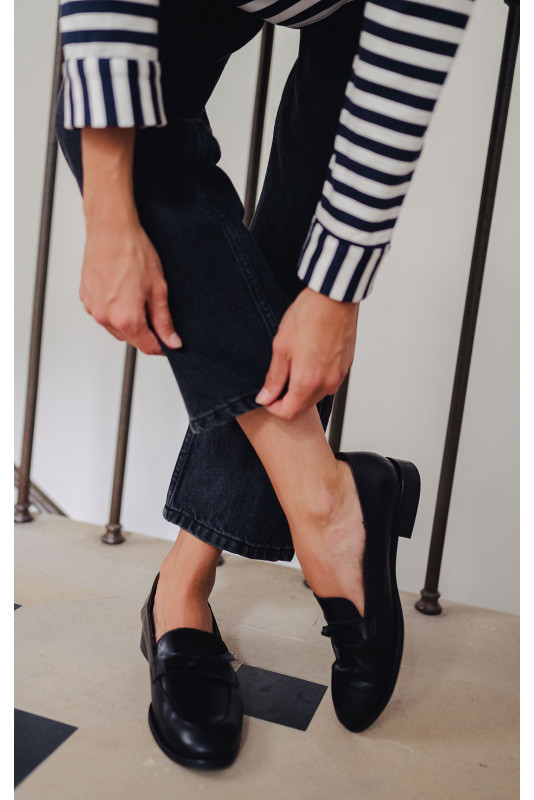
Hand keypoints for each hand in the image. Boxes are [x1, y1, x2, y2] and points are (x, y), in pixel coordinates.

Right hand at [80, 218, 180, 354]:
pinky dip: (114, 310)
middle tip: (155, 313)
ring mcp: (93, 308)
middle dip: (145, 332)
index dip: (161, 347)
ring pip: (115, 327)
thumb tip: (172, 341)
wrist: (111, 229)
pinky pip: (103, 313)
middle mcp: (105, 317)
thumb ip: (164, 320)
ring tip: (137, 297)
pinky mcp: (86, 298)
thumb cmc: (132, 252)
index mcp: (126, 319)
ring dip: (128, 321)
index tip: (168, 342)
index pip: (147, 346)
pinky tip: (123, 292)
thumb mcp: (158, 289)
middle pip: (130, 339)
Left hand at [255, 287, 357, 420]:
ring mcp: (338, 376)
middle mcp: (326, 384)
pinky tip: (308, 359)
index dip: (273, 408)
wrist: (334, 298)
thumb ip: (274, 377)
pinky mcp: (345, 367)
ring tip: (293, 366)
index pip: (288, 413)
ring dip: (302, 390)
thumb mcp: (281, 347)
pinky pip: (328, 383)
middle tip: (277, 382)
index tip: (267, 396)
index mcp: (307, 382)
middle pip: (303, 407)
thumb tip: (265, 396)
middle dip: (287, 400)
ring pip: (316, 396)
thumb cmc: (309, 316)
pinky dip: (315, 380)